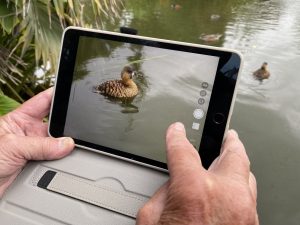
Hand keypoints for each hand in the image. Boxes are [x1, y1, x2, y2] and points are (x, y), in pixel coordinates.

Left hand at [0, 88, 73, 196]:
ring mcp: (33, 149)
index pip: (42, 102)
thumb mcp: (12, 147)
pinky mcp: (36, 164)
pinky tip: (64, 158)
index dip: (56, 95)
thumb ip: (41, 146)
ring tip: (68, 146)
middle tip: (75, 126)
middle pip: (53, 123)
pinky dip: (61, 159)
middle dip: (64, 123)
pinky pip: (54, 159)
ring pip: (55, 142)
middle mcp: (28, 133)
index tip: (71, 92)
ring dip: (62, 145)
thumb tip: (66, 144)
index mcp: (18, 119)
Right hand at [137, 123, 257, 224]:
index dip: (177, 136)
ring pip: (247, 175)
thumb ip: (162, 194)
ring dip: (238, 165)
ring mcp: (244, 211)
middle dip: (229, 142)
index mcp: (194, 190)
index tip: (177, 131)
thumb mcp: (151, 220)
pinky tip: (231, 189)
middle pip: (234, 154)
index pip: (182, 150)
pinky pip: (248, 197)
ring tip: (231, 158)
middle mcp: (225, 196)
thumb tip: (172, 185)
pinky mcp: (251, 224)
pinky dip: (239, 188)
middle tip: (227, 136)